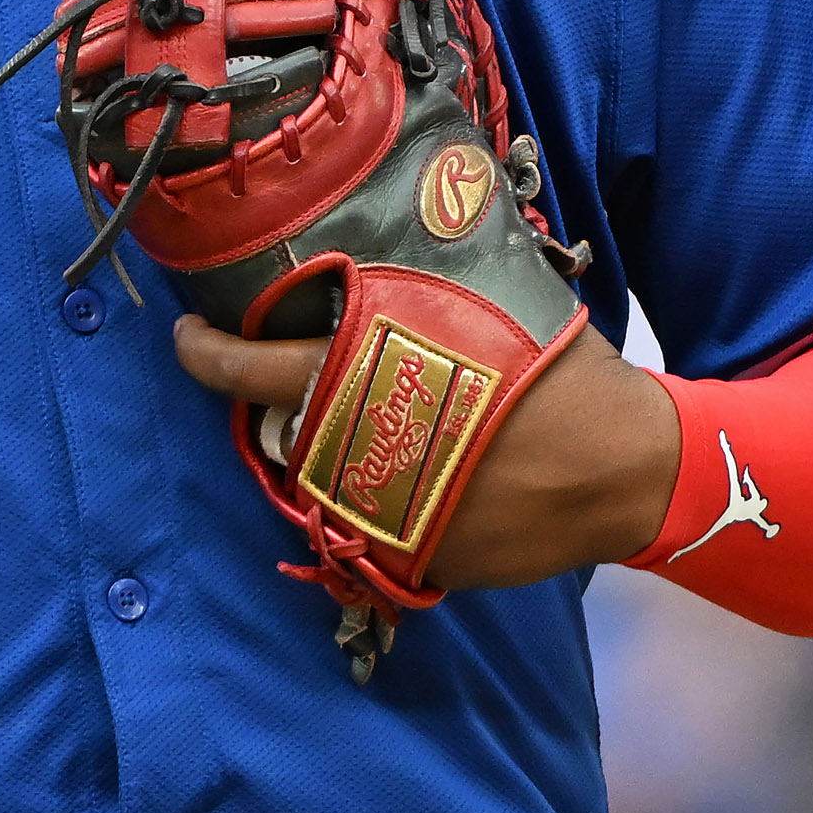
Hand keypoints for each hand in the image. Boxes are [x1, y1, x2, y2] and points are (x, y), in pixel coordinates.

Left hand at [173, 315, 677, 588]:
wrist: (627, 468)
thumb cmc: (563, 375)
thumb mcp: (487, 309)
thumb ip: (419, 298)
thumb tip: (381, 251)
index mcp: (374, 378)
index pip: (256, 370)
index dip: (207, 356)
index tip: (185, 339)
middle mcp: (366, 452)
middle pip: (283, 434)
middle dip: (279, 410)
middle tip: (286, 381)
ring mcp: (389, 516)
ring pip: (325, 485)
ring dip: (336, 454)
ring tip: (382, 425)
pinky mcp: (422, 561)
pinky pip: (382, 530)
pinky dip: (395, 502)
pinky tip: (441, 474)